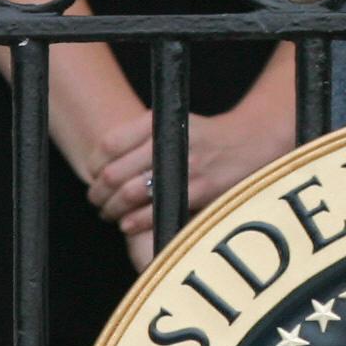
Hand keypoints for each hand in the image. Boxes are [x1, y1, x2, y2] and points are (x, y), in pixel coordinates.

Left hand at [84, 90, 297, 234]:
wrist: (253, 141)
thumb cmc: (206, 136)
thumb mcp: (173, 122)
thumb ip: (140, 136)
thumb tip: (103, 164)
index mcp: (160, 122)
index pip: (110, 144)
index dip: (94, 164)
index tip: (92, 174)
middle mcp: (171, 141)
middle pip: (116, 172)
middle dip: (99, 192)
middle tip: (96, 199)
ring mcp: (187, 166)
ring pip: (132, 193)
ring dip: (113, 208)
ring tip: (110, 213)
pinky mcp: (201, 189)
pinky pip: (158, 209)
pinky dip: (136, 221)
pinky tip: (127, 224)